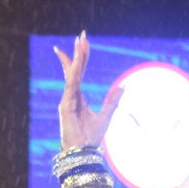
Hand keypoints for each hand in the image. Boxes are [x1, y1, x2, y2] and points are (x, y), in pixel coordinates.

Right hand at [54, 32, 124, 149]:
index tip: (83, 42)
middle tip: (82, 35)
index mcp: (79, 96)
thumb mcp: (106, 115)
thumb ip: (112, 100)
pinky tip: (77, 62)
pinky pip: (71, 85)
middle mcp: (71, 95)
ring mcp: (67, 99)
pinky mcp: (65, 105)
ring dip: (77, 58)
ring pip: (72, 73)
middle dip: (79, 52)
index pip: (80, 72)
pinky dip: (74, 73)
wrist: (83, 153)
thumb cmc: (91, 138)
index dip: (82, 57)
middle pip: (75, 68)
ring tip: (80, 43)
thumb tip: (123, 86)